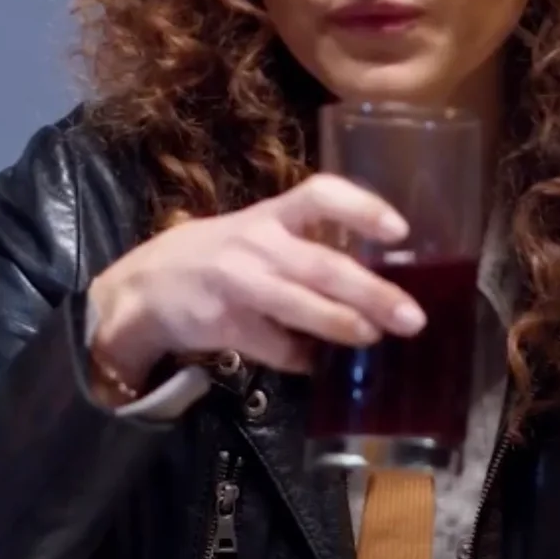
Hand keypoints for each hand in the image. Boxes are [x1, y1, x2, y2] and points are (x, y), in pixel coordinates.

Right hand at [87, 173, 426, 388]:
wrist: (146, 285)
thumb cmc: (223, 255)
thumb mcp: (260, 235)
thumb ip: (308, 248)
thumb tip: (376, 281)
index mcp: (272, 214)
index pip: (321, 195)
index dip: (362, 208)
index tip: (400, 229)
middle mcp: (257, 242)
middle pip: (320, 263)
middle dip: (370, 291)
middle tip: (412, 316)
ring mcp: (238, 282)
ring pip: (298, 303)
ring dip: (341, 324)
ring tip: (374, 336)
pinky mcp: (224, 323)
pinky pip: (275, 345)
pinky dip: (302, 358)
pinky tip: (316, 363)